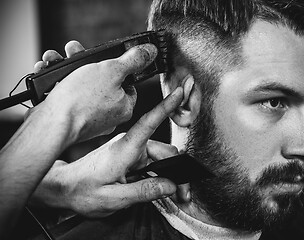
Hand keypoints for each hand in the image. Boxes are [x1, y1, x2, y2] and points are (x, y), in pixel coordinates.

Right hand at [30, 40, 157, 142]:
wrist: (50, 125)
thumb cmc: (82, 100)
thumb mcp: (112, 70)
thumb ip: (132, 60)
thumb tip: (150, 52)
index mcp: (124, 107)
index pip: (128, 83)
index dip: (117, 67)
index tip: (105, 58)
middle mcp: (108, 115)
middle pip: (102, 81)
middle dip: (85, 62)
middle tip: (74, 51)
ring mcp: (87, 118)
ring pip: (81, 86)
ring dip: (67, 68)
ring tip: (56, 59)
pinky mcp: (68, 118)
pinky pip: (66, 95)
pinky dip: (57, 82)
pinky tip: (48, 74)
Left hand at [31, 87, 183, 216]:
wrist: (63, 187)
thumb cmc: (81, 190)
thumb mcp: (113, 198)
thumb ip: (143, 191)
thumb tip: (168, 185)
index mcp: (124, 149)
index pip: (149, 122)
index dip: (166, 106)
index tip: (178, 93)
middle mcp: (129, 145)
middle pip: (164, 152)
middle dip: (176, 171)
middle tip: (181, 194)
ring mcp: (129, 150)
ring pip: (159, 159)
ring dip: (167, 175)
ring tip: (170, 195)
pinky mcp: (128, 157)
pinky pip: (150, 163)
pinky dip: (157, 176)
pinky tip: (155, 187)